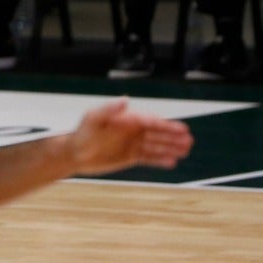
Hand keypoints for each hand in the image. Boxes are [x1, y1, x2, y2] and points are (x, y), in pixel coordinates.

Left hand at [67, 98, 192, 176]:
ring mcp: (132, 144)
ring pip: (156, 146)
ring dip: (170, 148)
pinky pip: (148, 158)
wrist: (73, 154)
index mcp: (127, 120)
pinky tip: (172, 163)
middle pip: (157, 133)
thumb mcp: (93, 119)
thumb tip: (125, 99)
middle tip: (189, 141)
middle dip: (173, 137)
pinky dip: (160, 160)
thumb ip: (109, 110)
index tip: (182, 129)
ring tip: (185, 151)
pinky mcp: (129, 157)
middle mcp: (132, 131)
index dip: (167, 125)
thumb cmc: (82, 133)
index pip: (151, 122)